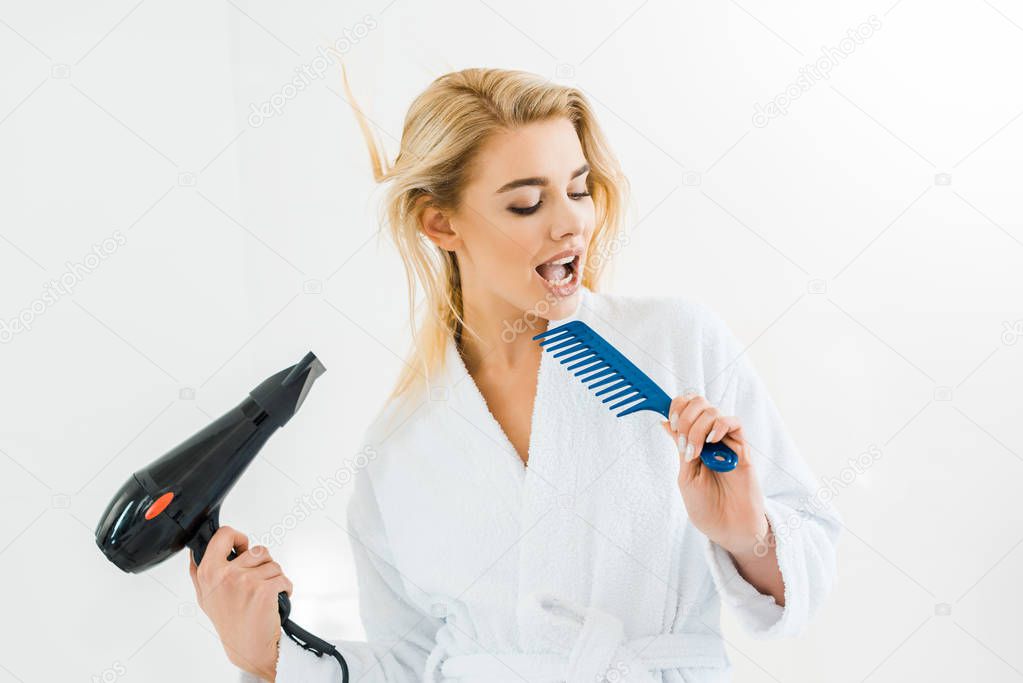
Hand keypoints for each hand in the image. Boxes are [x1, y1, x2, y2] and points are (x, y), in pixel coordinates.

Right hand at [188, 526, 291, 681]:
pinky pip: (283, 578)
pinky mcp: (264, 591)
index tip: (243, 547)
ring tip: (264, 593)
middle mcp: (224, 575)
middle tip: (257, 580)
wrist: (247, 646)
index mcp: (208, 572)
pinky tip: (275, 599)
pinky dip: (284, 588)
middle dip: (263, 564)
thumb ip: (200, 571)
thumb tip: (197, 549)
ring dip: (274, 577)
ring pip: (273, 564)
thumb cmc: (229, 622)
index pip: (223, 535)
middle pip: (257, 550)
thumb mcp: (205, 596)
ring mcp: (245, 582)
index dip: (238, 537)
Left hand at [661, 392, 769, 557]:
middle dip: (685, 416)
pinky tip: (712, 441)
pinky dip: (720, 426)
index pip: (685, 408)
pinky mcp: (742, 449)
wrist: (728, 528)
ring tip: (696, 452)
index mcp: (694, 442)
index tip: (670, 421)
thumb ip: (680, 447)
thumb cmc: (706, 506)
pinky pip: (734, 423)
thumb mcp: (686, 475)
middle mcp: (710, 438)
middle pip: (699, 403)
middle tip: (683, 439)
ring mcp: (726, 442)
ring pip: (713, 411)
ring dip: (698, 427)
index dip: (676, 407)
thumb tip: (665, 422)